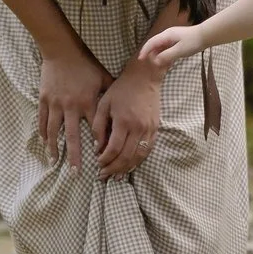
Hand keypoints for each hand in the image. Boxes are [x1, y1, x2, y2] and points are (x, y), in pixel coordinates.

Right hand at [38, 47, 111, 170]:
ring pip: (54, 131)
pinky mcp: (45, 99)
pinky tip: (45, 143)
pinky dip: (43, 133)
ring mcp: (56, 104)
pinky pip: (43, 120)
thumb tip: (123, 110)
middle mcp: (71, 106)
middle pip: (72, 137)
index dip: (97, 145)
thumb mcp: (103, 78)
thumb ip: (112, 95)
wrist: (62, 51)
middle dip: (74, 156)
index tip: (100, 159)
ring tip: (55, 162)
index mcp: (88, 102)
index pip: (94, 129)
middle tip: (75, 174)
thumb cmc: (86, 65)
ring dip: (54, 149)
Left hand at [92, 60, 162, 179]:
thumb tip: (97, 148)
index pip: (113, 149)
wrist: (145, 77)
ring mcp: (149, 129)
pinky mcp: (155, 129)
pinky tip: (130, 166)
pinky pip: (147, 150)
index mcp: (123, 121)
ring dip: (126, 169)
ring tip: (116, 176)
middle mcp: (138, 127)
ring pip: (138, 156)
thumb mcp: (103, 104)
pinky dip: (138, 161)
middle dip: (114, 169)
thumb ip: (98, 127)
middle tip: (104, 175)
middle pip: (126, 156)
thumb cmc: (121, 89)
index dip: (104, 160)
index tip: (97, 165)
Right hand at [140, 23, 202, 73]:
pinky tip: (167, 60)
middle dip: (151, 53)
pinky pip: (167, 46)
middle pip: (154, 44)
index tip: (140, 59)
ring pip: (160, 46)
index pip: (151, 43)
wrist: (206, 35)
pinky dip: (164, 53)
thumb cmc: (193, 42)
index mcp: (166, 35)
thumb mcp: (180, 51)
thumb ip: (167, 56)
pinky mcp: (177, 40)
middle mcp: (167, 34)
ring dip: (158, 54)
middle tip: (151, 63)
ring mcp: (172, 36)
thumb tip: (155, 61)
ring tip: (159, 63)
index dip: (144, 51)